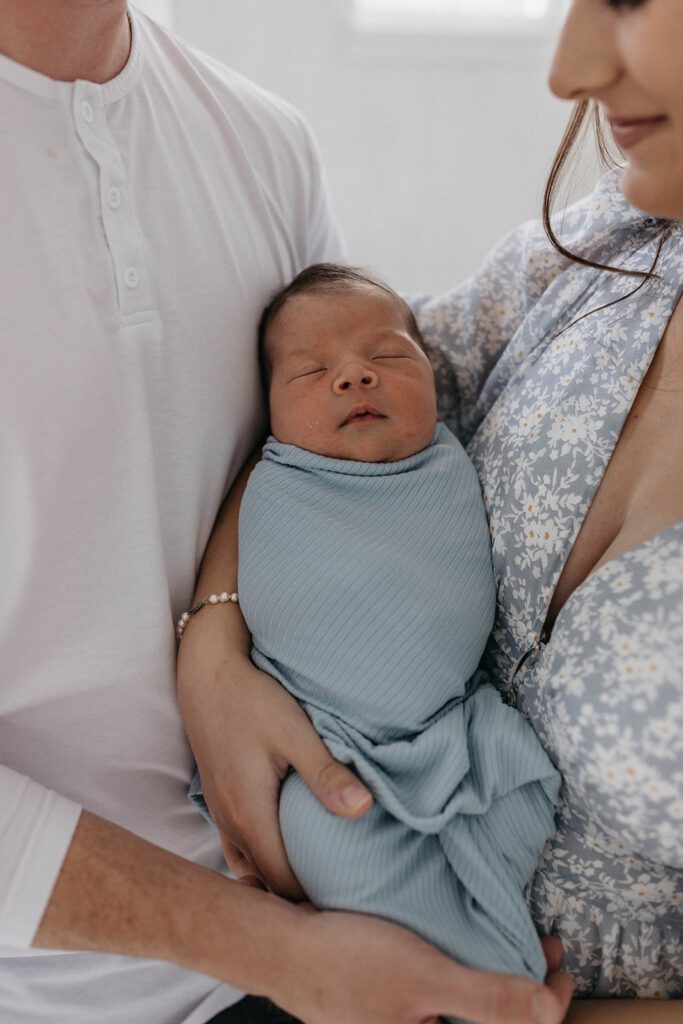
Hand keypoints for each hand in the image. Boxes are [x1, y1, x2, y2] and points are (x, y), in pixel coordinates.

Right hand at [178, 635, 371, 897]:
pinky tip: (286, 850)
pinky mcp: (219, 800)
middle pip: (265, 885)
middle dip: (299, 899)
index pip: (284, 884)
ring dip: (278, 881)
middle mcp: (230, 824)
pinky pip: (239, 850)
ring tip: (317, 882)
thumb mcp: (295, 732)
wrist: (206, 672)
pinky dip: (261, 862)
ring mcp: (220, 814)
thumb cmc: (252, 698)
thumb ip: (327, 774)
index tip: (350, 903)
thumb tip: (363, 811)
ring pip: (249, 870)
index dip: (315, 902)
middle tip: (341, 900)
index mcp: (249, 815)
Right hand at [269, 906, 574, 1023]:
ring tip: (517, 942)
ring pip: (468, 1009)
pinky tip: (472, 944)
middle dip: (527, 991)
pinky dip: (466, 971)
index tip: (563, 970)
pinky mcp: (393, 1004)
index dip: (546, 1009)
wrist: (283, 948)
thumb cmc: (347, 964)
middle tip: (547, 950)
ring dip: (498, 977)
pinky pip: (443, 996)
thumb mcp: (425, 978)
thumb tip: (549, 1012)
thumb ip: (487, 1000)